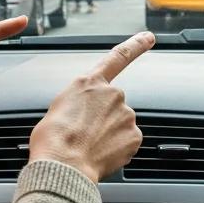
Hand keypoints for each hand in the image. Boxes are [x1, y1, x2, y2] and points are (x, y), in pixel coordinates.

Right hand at [28, 31, 154, 181]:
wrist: (63, 165)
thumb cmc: (53, 140)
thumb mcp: (58, 109)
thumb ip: (79, 103)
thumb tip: (84, 115)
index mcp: (89, 83)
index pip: (118, 57)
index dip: (136, 45)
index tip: (150, 37)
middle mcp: (112, 94)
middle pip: (113, 105)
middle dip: (103, 119)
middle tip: (85, 135)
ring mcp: (126, 114)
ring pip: (121, 125)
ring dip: (109, 135)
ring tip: (89, 147)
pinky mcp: (134, 135)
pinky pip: (128, 142)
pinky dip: (118, 149)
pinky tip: (101, 155)